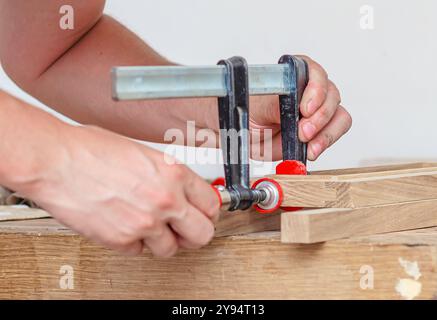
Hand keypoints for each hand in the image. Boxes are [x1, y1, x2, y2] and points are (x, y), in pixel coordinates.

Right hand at [18, 125, 219, 256]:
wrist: (55, 160)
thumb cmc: (90, 150)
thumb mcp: (143, 153)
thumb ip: (167, 175)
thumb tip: (181, 190)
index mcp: (174, 173)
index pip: (211, 204)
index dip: (208, 211)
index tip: (202, 214)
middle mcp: (165, 200)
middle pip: (202, 234)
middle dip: (195, 233)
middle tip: (185, 229)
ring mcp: (144, 223)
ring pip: (170, 249)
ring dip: (162, 241)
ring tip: (148, 227)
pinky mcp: (121, 240)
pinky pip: (138, 252)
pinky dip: (133, 243)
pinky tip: (124, 226)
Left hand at [249, 55, 351, 160]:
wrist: (248, 137)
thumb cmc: (250, 115)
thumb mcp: (256, 108)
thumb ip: (274, 104)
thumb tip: (290, 106)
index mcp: (293, 75)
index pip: (314, 72)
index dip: (315, 89)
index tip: (305, 109)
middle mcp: (309, 89)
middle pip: (331, 95)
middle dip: (320, 117)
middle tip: (303, 132)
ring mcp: (318, 109)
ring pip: (339, 115)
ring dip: (326, 133)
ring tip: (309, 146)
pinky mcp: (321, 129)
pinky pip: (336, 132)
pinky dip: (326, 142)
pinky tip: (312, 150)